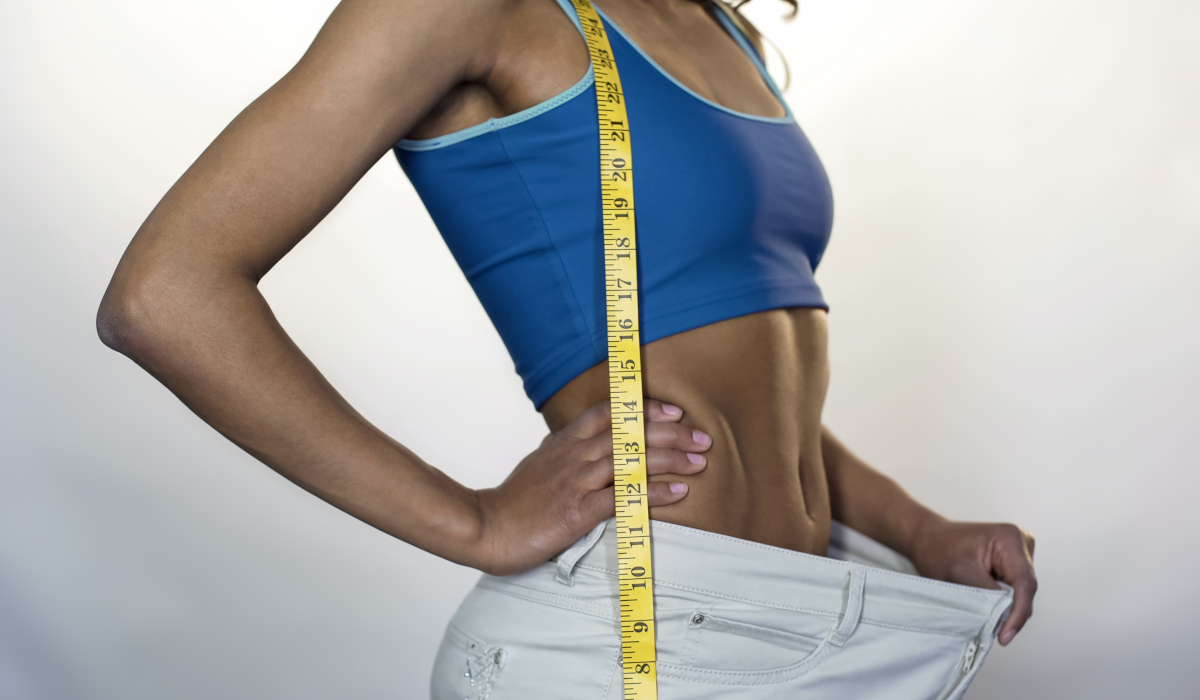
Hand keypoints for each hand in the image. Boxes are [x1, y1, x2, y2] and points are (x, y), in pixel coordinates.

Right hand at [472, 399, 710, 575]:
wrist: (487, 527)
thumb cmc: (514, 502)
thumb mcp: (539, 464)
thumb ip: (563, 451)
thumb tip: (581, 442)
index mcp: (565, 442)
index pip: (611, 414)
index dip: (645, 410)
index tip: (674, 413)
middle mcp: (574, 456)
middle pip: (630, 434)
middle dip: (671, 433)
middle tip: (701, 438)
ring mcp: (577, 482)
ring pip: (632, 460)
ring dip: (671, 459)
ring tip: (698, 461)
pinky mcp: (578, 510)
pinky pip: (624, 496)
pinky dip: (655, 492)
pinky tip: (678, 492)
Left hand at [908, 518, 1036, 645]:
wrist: (928, 539)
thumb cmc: (938, 549)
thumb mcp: (961, 573)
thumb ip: (987, 595)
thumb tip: (1004, 619)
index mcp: (1010, 538)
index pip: (1024, 583)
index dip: (1018, 613)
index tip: (1005, 636)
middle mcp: (1021, 542)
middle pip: (1026, 589)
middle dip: (1012, 613)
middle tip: (996, 634)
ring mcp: (1019, 552)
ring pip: (1022, 591)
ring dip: (1007, 608)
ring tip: (989, 621)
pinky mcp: (1013, 562)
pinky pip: (1015, 589)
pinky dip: (1003, 601)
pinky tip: (989, 609)